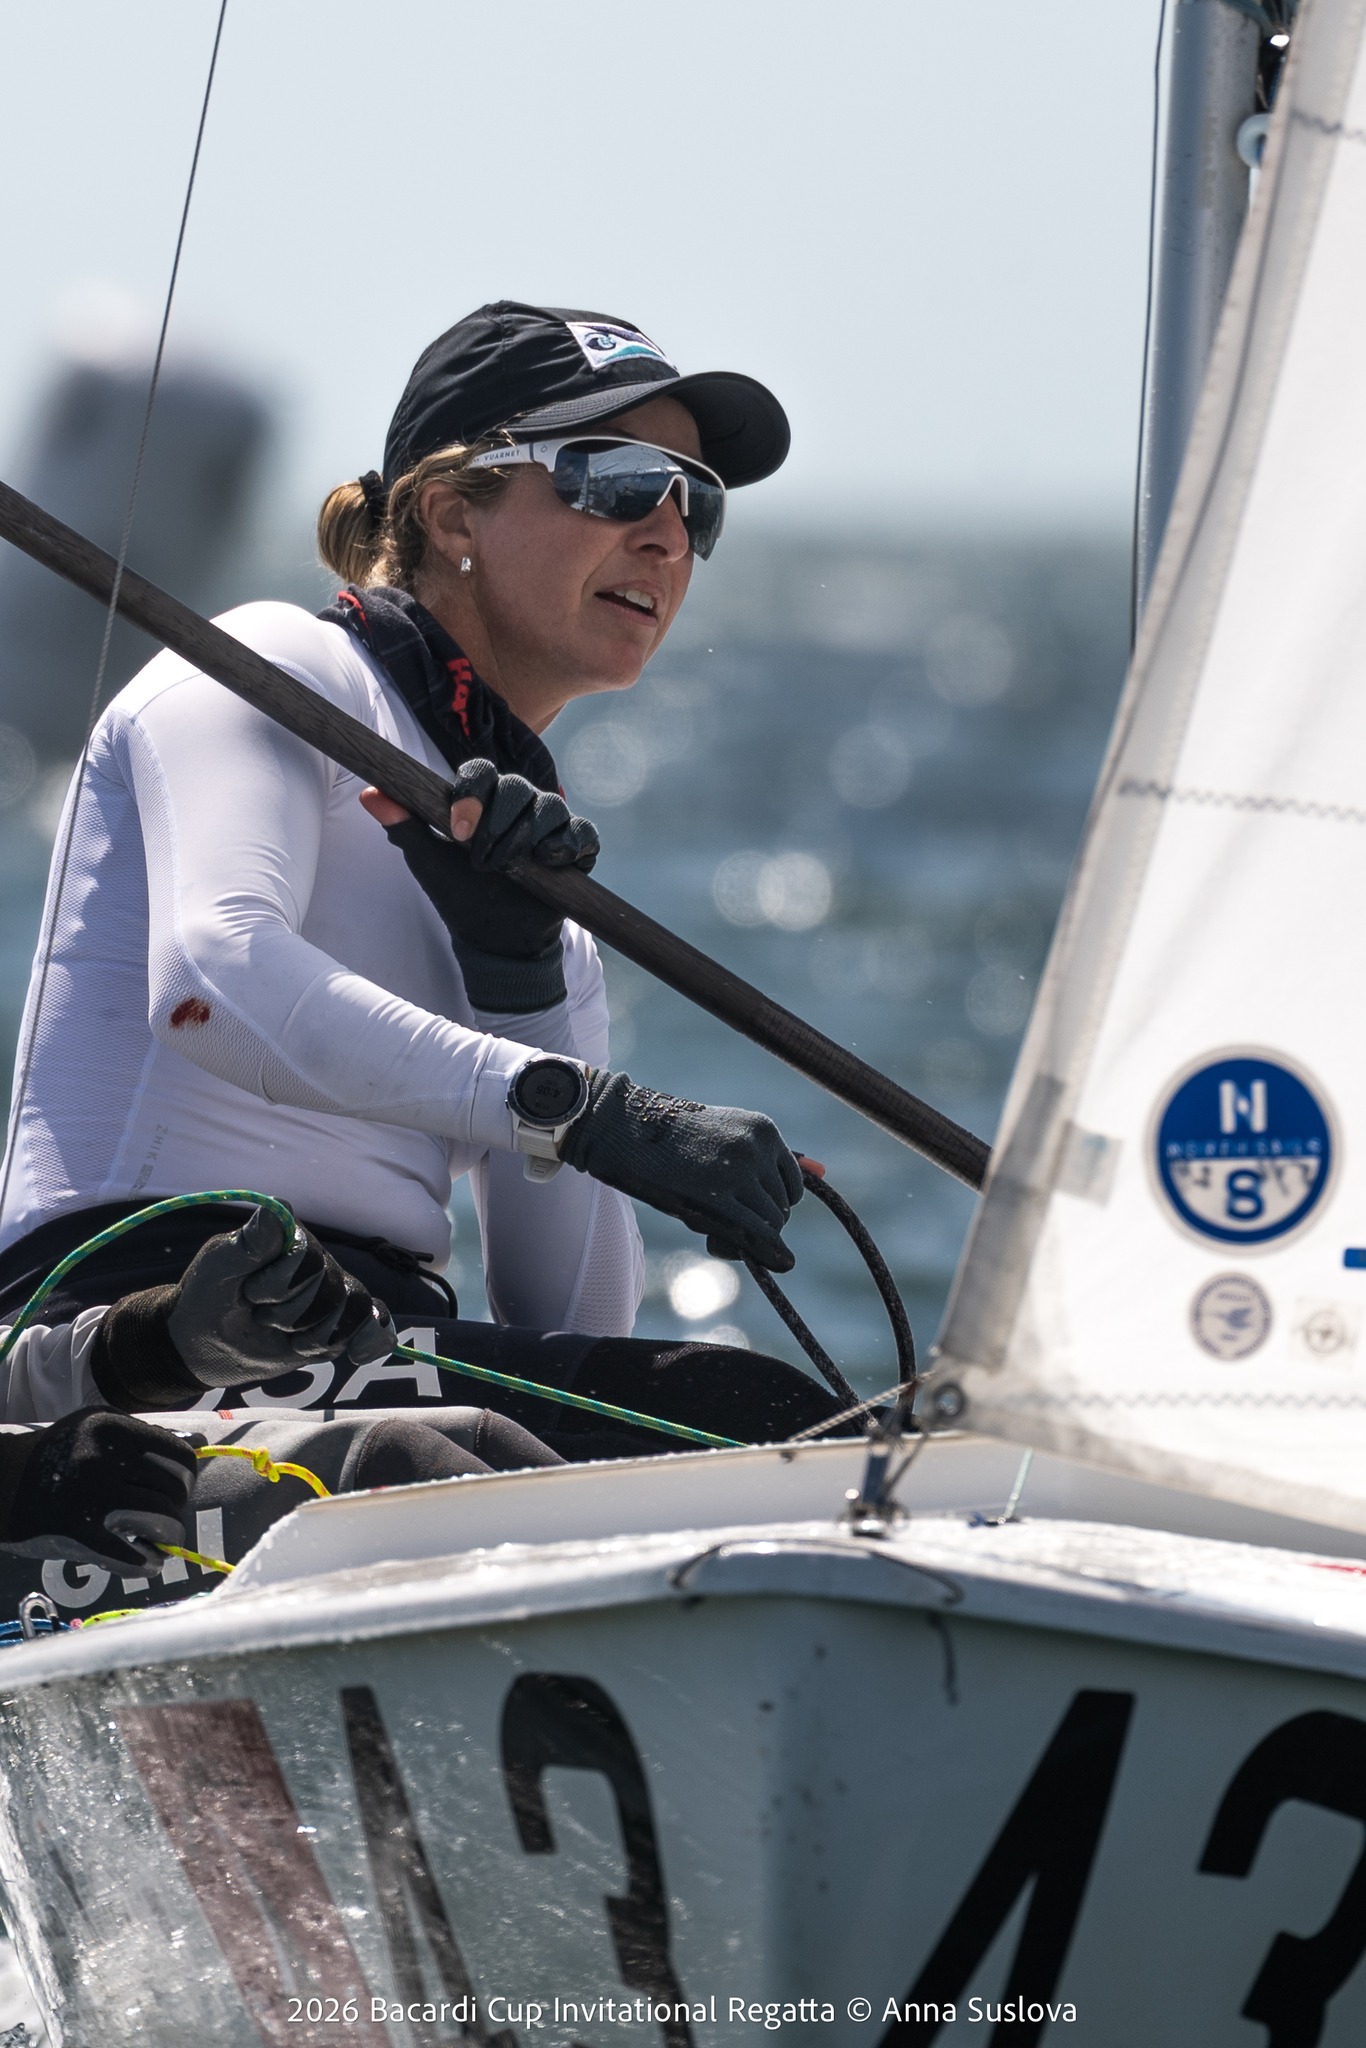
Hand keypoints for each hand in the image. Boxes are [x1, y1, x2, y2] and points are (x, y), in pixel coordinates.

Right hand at [0, 1408, 195, 1571]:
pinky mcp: (79, 1534)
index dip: (185, 1476)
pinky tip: (147, 1562)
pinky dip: (147, 1564)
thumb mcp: (95, 1426)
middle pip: (173, 1491)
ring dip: (169, 1538)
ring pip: (161, 1522)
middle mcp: (104, 1460)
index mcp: (112, 1429)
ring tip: (163, 1542)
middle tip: (165, 1516)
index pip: (179, 1456)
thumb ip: (143, 1434)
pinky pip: (132, 1556)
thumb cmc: (56, 1453)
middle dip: (176, 1508)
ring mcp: (92, 1498)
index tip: (176, 1487)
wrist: (2, 1483)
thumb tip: (198, 1442)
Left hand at [92, 1207, 396, 1407]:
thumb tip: (278, 1207)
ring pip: (357, 1312)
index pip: (310, 1260)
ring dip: (316, 1337)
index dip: (279, 1285)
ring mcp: (333, 1295)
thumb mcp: (221, 1266)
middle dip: (290, 1316)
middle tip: (259, 1317)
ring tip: (286, 1339)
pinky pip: (379, 1329)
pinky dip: (374, 1341)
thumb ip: (252, 1241)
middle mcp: (320, 1263)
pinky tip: (356, 1355)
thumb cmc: (208, 1294)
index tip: (247, 1294)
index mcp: (294, 1240)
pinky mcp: (340, 1327)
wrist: (205, 1341)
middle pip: (333, 1292)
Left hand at [361, 762, 597, 1012]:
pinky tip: (549, 859)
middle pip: (516, 785)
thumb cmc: (458, 893)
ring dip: (529, 835)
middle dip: (498, 824)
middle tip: (483, 862)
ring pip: (549, 805)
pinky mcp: (577, 846)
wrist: (494, 937)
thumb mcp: (427, 861)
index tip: (458, 831)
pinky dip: (566, 842)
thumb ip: (403, 824)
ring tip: (513, 867)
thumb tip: (370, 793)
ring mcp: (551, 822)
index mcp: (483, 797)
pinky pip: (581, 831)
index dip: (471, 794)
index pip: (480, 771)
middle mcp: (520, 802)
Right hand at [557, 1070, 803, 1270]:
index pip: (793, 1185)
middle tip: (726, 1226)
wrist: (624, 1129)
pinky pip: (756, 1233)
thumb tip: (824, 1170)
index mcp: (765, 1130)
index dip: (773, 1205)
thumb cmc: (673, 1138)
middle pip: (782, 1207)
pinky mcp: (717, 1195)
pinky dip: (760, 1251)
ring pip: (770, 1224)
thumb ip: (772, 1157)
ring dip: (750, 1238)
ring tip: (714, 1232)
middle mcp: (759, 1147)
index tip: (747, 1210)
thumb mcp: (726, 1139)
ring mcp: (740, 1171)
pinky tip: (740, 1252)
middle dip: (761, 1224)